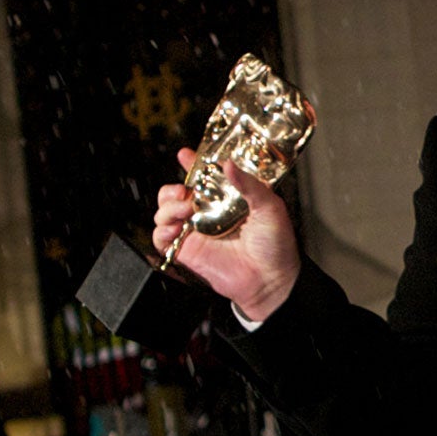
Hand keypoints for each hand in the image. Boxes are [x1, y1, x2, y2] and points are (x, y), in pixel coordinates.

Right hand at [151, 149, 300, 322]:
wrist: (271, 280)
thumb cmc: (275, 246)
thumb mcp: (270, 206)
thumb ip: (249, 184)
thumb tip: (228, 164)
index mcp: (227, 199)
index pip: (203, 177)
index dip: (192, 164)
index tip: (185, 155)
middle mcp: (208, 213)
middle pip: (176, 193)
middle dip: (172, 188)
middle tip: (184, 191)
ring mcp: (196, 232)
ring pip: (165, 212)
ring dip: (168, 207)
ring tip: (186, 210)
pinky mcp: (188, 251)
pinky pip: (162, 238)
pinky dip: (161, 230)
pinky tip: (176, 228)